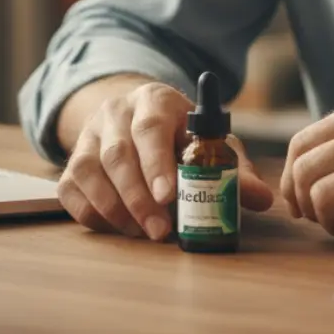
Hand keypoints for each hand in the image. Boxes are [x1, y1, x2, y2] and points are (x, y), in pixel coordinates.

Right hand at [58, 80, 273, 240]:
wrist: (135, 119)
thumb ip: (233, 169)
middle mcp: (116, 112)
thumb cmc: (180, 136)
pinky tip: (118, 228)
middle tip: (161, 232)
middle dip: (139, 198)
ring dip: (115, 208)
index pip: (151, 127)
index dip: (157, 163)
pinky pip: (71, 189)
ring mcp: (89, 136)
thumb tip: (262, 199)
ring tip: (142, 233)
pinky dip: (92, 214)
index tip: (169, 197)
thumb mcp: (209, 143)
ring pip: (89, 170)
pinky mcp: (73, 161)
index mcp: (154, 100)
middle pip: (117, 153)